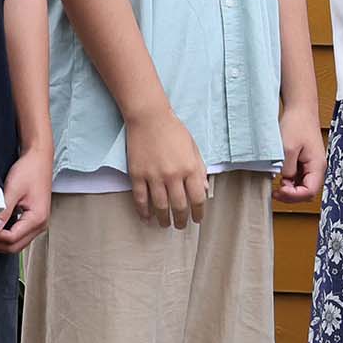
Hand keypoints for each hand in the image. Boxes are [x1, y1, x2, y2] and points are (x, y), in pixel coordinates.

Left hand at [0, 149, 53, 253]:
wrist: (39, 160)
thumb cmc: (29, 170)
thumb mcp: (13, 189)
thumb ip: (3, 210)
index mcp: (37, 218)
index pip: (12, 239)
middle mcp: (40, 225)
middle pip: (14, 247)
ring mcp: (38, 224)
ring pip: (16, 245)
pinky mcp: (34, 221)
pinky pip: (19, 236)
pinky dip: (5, 237)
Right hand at [126, 106, 207, 229]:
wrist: (149, 117)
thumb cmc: (174, 130)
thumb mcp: (193, 148)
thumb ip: (199, 170)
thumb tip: (204, 191)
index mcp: (190, 168)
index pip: (197, 198)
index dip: (198, 212)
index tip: (197, 219)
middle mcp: (173, 175)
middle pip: (179, 206)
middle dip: (181, 220)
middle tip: (180, 226)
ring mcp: (154, 176)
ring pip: (160, 206)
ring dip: (163, 219)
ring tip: (165, 224)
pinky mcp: (137, 174)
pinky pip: (140, 198)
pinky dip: (143, 211)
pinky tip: (146, 218)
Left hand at [276, 101, 325, 203]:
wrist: (300, 109)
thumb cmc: (297, 124)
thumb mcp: (288, 148)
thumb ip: (287, 168)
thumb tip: (285, 181)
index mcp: (317, 166)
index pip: (309, 191)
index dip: (294, 196)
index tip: (279, 190)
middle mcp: (317, 168)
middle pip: (307, 192)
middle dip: (292, 195)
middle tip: (276, 191)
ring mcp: (311, 166)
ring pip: (303, 187)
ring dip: (290, 190)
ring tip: (277, 184)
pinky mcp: (305, 162)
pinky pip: (299, 179)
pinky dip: (289, 182)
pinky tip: (280, 177)